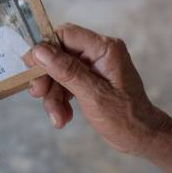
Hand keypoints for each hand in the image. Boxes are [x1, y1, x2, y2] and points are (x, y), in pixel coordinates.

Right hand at [29, 23, 165, 154]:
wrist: (141, 137)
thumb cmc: (125, 117)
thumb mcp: (93, 95)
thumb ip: (67, 71)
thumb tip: (41, 50)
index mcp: (105, 49)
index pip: (66, 35)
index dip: (45, 48)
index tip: (30, 67)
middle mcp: (100, 54)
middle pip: (59, 55)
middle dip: (47, 78)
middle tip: (38, 95)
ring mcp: (95, 68)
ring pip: (60, 73)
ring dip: (54, 96)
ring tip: (58, 118)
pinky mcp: (91, 82)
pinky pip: (67, 85)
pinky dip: (61, 101)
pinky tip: (63, 118)